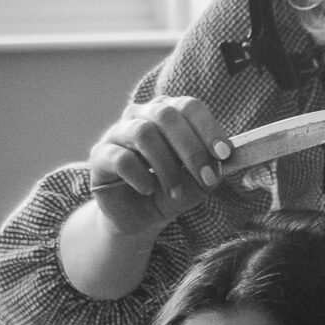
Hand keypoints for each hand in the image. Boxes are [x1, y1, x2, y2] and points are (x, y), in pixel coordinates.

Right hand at [85, 96, 235, 237]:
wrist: (138, 218)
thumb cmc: (168, 193)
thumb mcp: (195, 185)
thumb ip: (207, 172)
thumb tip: (216, 167)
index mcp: (168, 114)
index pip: (189, 106)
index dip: (208, 128)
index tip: (224, 154)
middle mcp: (141, 116)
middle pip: (166, 116)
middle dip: (191, 149)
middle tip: (206, 178)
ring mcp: (117, 133)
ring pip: (142, 133)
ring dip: (166, 165)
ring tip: (175, 191)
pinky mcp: (100, 155)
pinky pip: (121, 158)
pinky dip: (140, 176)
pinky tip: (148, 190)